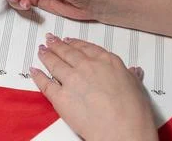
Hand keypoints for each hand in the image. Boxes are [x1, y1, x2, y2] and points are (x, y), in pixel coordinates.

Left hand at [30, 34, 157, 140]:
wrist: (122, 131)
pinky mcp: (60, 96)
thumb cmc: (132, 113)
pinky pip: (45, 83)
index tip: (69, 41)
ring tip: (41, 50)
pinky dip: (38, 76)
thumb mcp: (136, 88)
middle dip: (57, 45)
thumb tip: (134, 72)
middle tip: (50, 40)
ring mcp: (72, 80)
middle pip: (67, 52)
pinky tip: (34, 71)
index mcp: (106, 61)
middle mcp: (87, 66)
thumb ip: (130, 76)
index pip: (86, 48)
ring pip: (54, 63)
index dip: (75, 43)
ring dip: (46, 55)